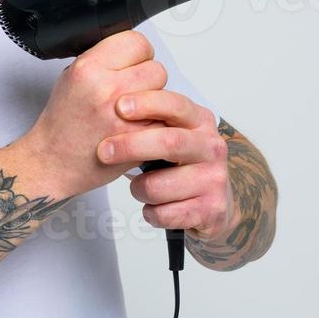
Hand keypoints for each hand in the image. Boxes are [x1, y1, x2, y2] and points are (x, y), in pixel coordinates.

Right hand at [21, 30, 168, 198]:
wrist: (54, 161)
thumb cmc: (62, 124)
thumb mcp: (71, 78)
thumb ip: (101, 60)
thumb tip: (128, 50)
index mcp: (89, 68)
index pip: (136, 41)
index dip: (137, 53)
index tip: (132, 63)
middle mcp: (107, 89)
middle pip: (156, 67)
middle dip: (147, 79)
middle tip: (131, 91)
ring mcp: (125, 115)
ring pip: (164, 93)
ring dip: (154, 101)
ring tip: (133, 110)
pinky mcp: (139, 138)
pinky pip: (163, 120)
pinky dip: (155, 124)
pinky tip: (136, 128)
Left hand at [96, 92, 231, 237]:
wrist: (212, 204)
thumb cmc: (181, 164)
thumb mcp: (171, 133)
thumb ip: (149, 120)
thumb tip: (111, 106)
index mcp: (201, 121)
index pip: (175, 105)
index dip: (147, 103)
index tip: (119, 106)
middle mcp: (211, 147)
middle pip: (169, 142)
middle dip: (131, 146)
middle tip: (104, 151)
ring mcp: (214, 179)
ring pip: (157, 186)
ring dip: (137, 188)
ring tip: (140, 187)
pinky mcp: (210, 209)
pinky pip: (163, 213)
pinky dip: (150, 212)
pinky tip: (155, 207)